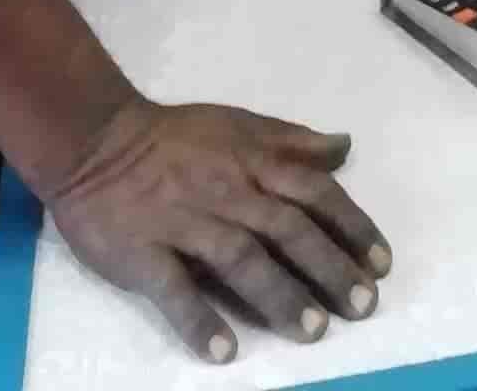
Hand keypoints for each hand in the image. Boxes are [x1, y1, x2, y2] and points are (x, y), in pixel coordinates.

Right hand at [48, 97, 391, 363]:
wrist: (95, 141)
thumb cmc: (174, 138)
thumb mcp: (238, 125)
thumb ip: (290, 141)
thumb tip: (344, 146)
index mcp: (251, 161)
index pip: (313, 192)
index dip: (350, 227)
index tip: (381, 264)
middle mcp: (226, 191)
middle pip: (286, 228)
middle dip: (328, 267)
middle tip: (362, 306)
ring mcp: (183, 221)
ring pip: (239, 258)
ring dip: (278, 295)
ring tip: (312, 331)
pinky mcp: (142, 251)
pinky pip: (173, 288)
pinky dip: (199, 319)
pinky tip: (224, 351)